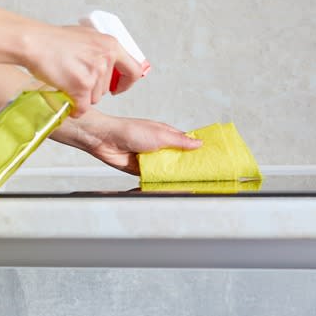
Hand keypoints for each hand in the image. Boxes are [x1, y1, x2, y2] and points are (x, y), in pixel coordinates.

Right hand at [23, 25, 142, 117]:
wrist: (35, 43)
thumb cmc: (54, 40)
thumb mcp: (87, 35)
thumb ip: (102, 49)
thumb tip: (112, 63)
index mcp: (111, 45)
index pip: (134, 70)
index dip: (126, 83)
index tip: (117, 88)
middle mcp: (106, 59)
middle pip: (106, 89)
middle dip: (91, 89)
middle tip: (74, 78)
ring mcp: (94, 73)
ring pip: (94, 99)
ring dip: (81, 97)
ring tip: (66, 80)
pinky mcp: (81, 86)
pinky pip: (82, 107)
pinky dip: (74, 108)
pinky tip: (64, 97)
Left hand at [53, 111, 201, 174]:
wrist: (105, 140)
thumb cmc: (129, 130)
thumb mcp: (160, 134)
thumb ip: (179, 140)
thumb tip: (198, 143)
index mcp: (165, 134)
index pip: (185, 143)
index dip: (196, 150)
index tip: (209, 157)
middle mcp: (159, 147)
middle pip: (178, 158)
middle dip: (187, 165)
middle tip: (202, 173)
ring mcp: (150, 159)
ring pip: (167, 169)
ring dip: (174, 174)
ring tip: (189, 181)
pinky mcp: (141, 170)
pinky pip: (155, 177)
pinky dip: (161, 180)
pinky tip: (170, 185)